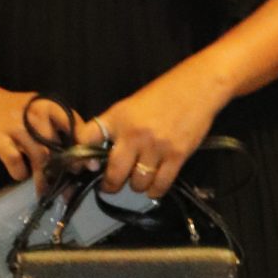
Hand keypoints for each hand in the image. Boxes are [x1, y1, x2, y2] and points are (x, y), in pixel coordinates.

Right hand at [0, 74, 75, 181]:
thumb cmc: (5, 109)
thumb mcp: (32, 111)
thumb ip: (50, 128)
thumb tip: (70, 156)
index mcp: (47, 105)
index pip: (74, 125)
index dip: (82, 147)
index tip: (87, 166)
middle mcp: (35, 114)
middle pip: (57, 147)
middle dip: (62, 169)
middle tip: (64, 184)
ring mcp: (16, 125)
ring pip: (40, 157)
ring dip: (43, 177)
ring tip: (43, 189)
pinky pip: (15, 161)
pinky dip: (19, 172)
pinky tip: (19, 173)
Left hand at [84, 59, 226, 202]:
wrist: (198, 87)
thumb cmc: (164, 93)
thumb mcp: (131, 105)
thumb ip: (116, 127)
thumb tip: (101, 154)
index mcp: (118, 117)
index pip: (86, 139)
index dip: (80, 157)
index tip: (85, 165)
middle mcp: (133, 134)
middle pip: (113, 173)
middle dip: (110, 184)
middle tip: (111, 185)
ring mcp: (156, 147)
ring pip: (137, 183)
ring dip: (136, 186)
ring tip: (138, 179)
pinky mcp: (177, 156)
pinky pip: (160, 185)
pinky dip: (155, 190)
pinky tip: (154, 185)